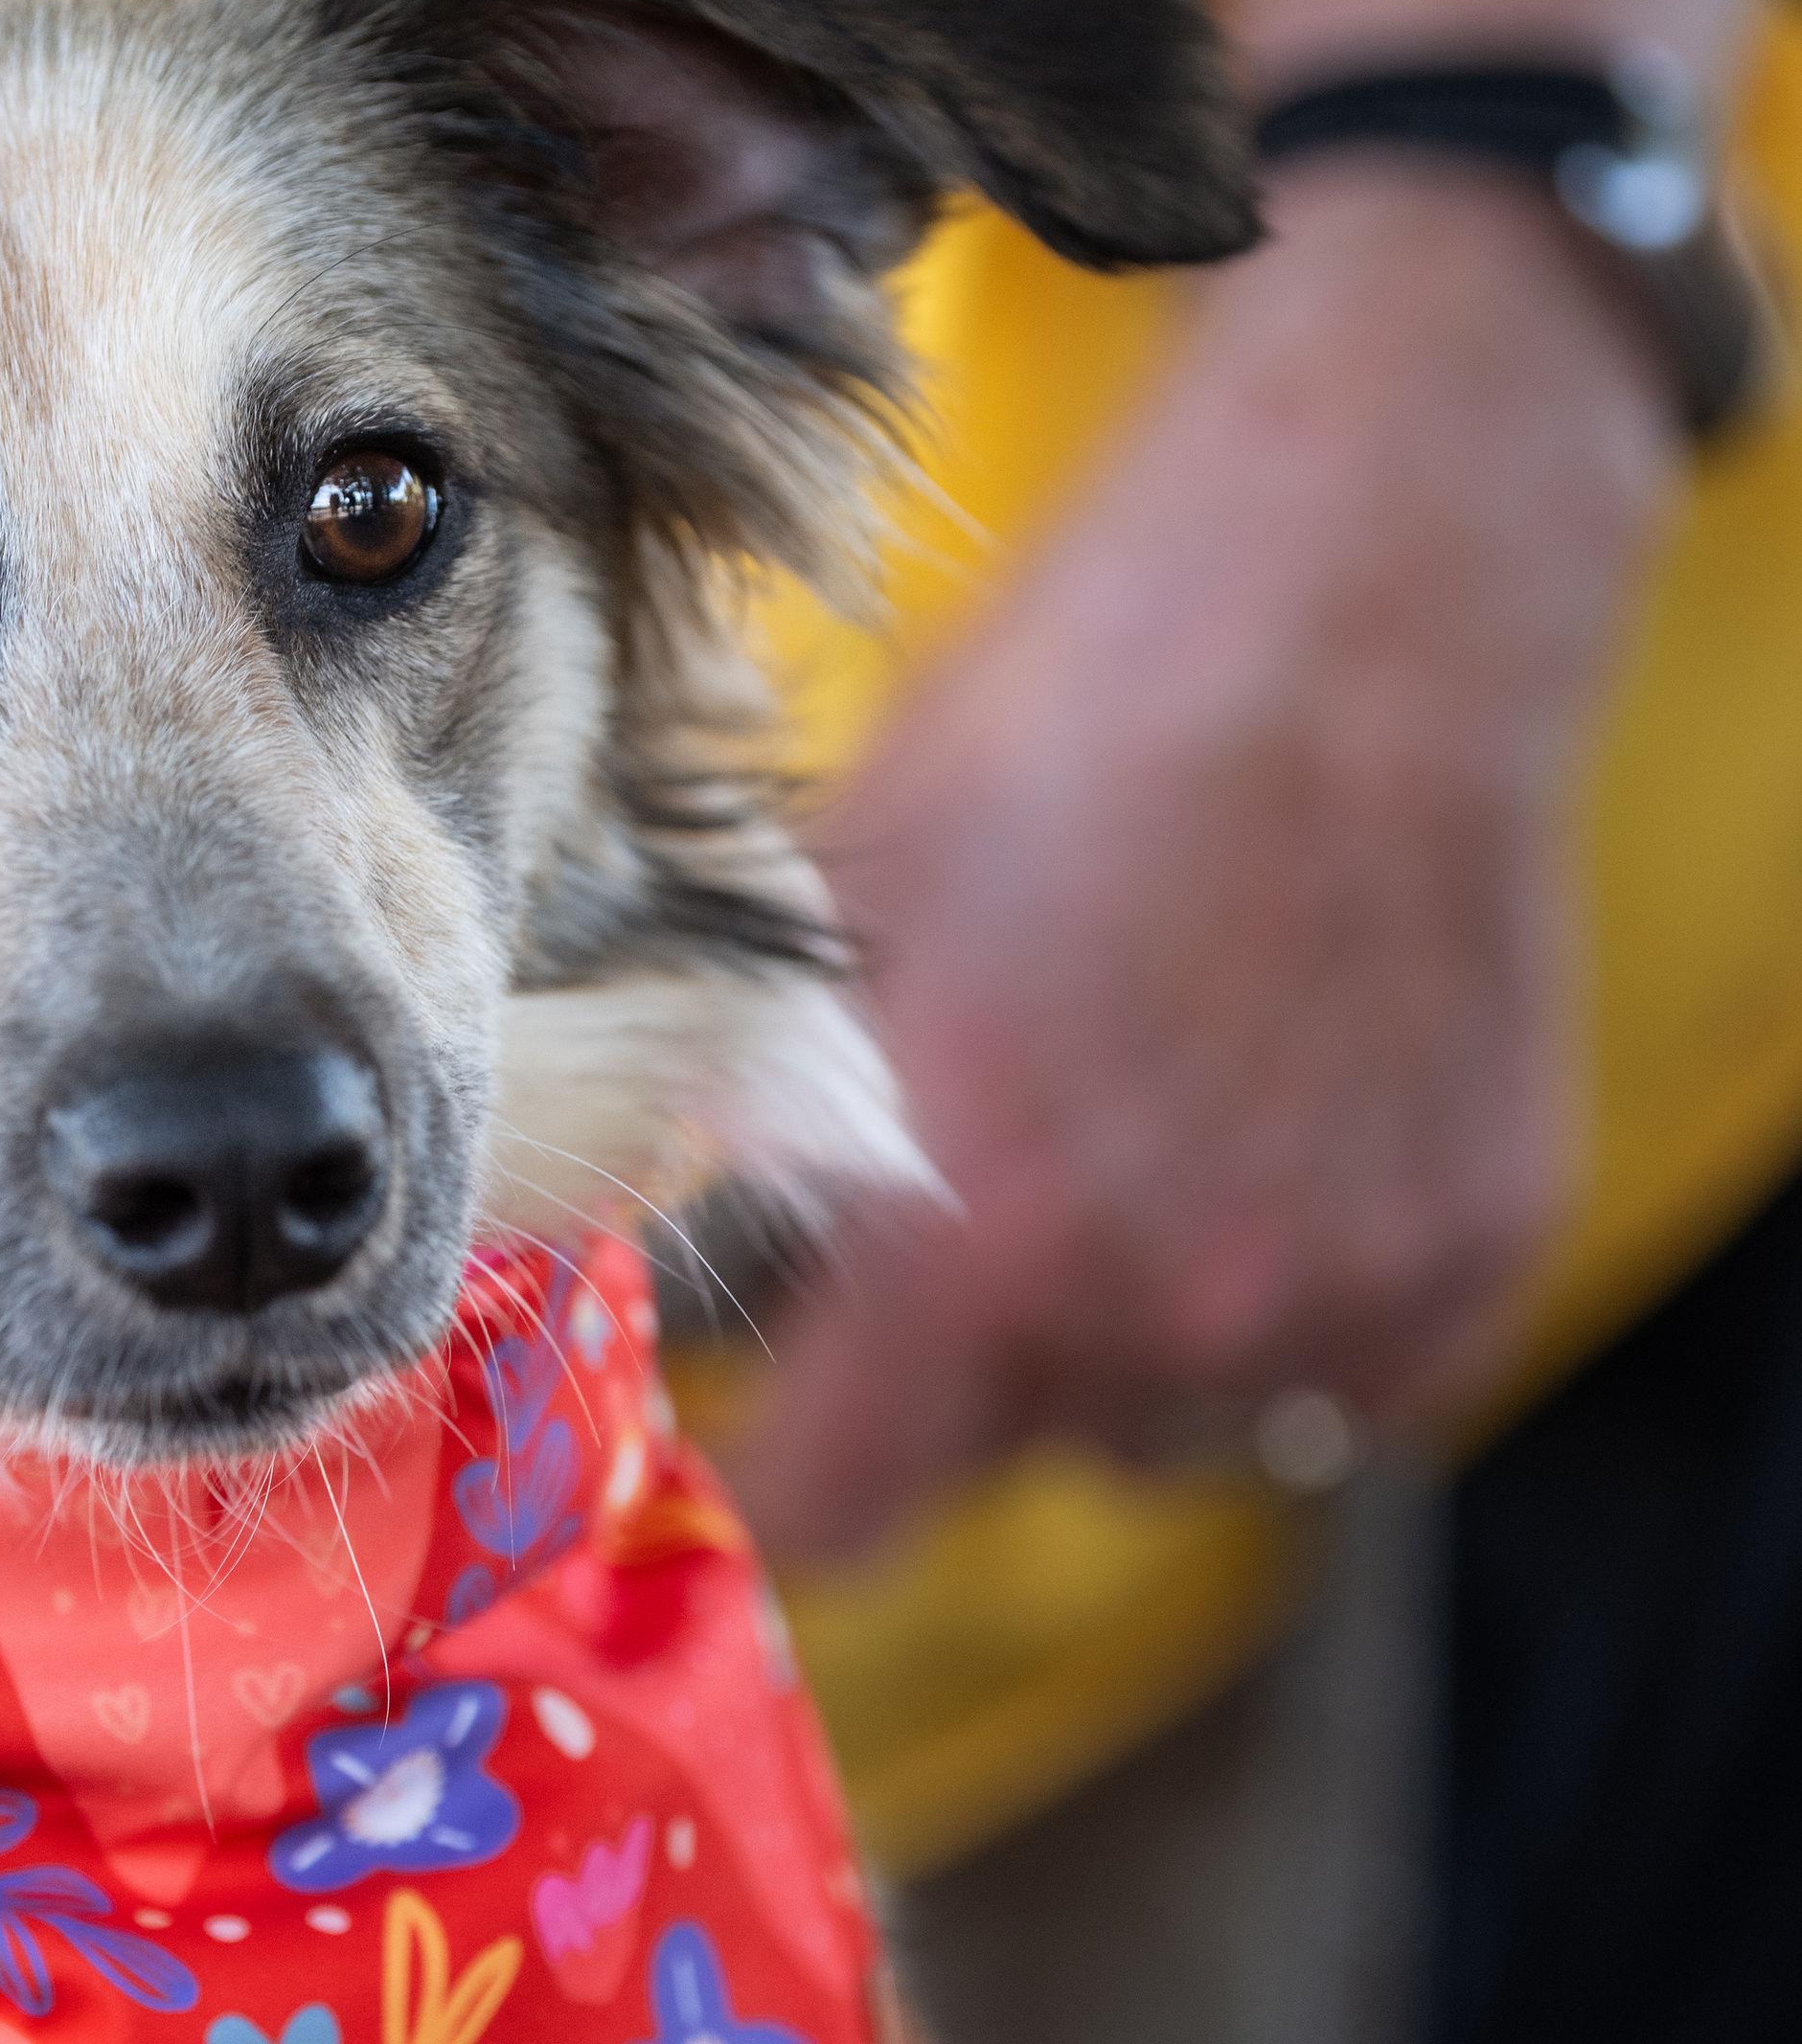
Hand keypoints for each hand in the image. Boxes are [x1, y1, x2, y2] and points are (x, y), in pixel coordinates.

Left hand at [732, 166, 1680, 1562]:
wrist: (1346, 614)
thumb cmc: (1065, 731)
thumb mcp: (831, 910)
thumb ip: (752, 1109)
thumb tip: (659, 1213)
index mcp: (970, 1242)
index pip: (839, 1510)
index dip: (794, 1466)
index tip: (784, 1410)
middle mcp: (1157, 1312)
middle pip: (1001, 1453)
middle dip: (955, 1358)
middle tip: (975, 1184)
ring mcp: (1332, 1297)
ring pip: (1167, 1419)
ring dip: (1122, 1334)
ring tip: (1129, 1130)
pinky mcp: (1468, 1261)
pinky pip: (1336, 1381)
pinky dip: (1288, 1302)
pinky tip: (1260, 1138)